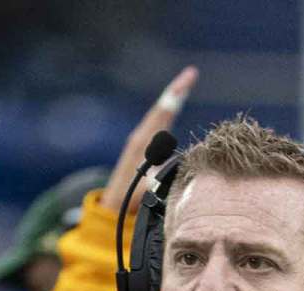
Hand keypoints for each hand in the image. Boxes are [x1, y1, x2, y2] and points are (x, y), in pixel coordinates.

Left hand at [98, 66, 198, 213]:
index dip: (176, 96)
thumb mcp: (145, 189)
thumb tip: (177, 165)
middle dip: (176, 90)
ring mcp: (140, 140)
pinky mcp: (142, 146)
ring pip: (159, 114)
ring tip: (186, 82)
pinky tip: (175, 103)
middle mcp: (140, 137)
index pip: (162, 113)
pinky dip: (168, 111)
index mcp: (142, 143)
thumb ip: (159, 178)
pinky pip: (158, 122)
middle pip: (161, 108)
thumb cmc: (130, 198)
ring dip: (173, 98)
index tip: (188, 79)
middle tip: (191, 73)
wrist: (113, 204)